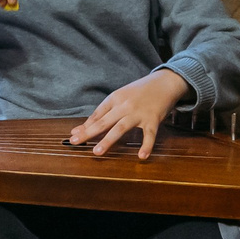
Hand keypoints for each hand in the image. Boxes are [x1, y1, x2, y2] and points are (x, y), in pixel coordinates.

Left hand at [67, 69, 194, 159]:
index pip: (97, 114)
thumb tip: (84, 126)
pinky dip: (146, 146)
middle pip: (104, 121)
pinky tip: (142, 156)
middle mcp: (124, 105)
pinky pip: (149, 135)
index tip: (74, 136)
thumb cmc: (140, 91)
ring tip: (97, 151)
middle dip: (89, 133)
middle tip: (76, 142)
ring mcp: (138, 113)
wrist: (165, 82)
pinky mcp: (153, 119)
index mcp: (115, 98)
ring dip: (107, 140)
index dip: (85, 126)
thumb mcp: (121, 96)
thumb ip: (104, 111)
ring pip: (120, 128)